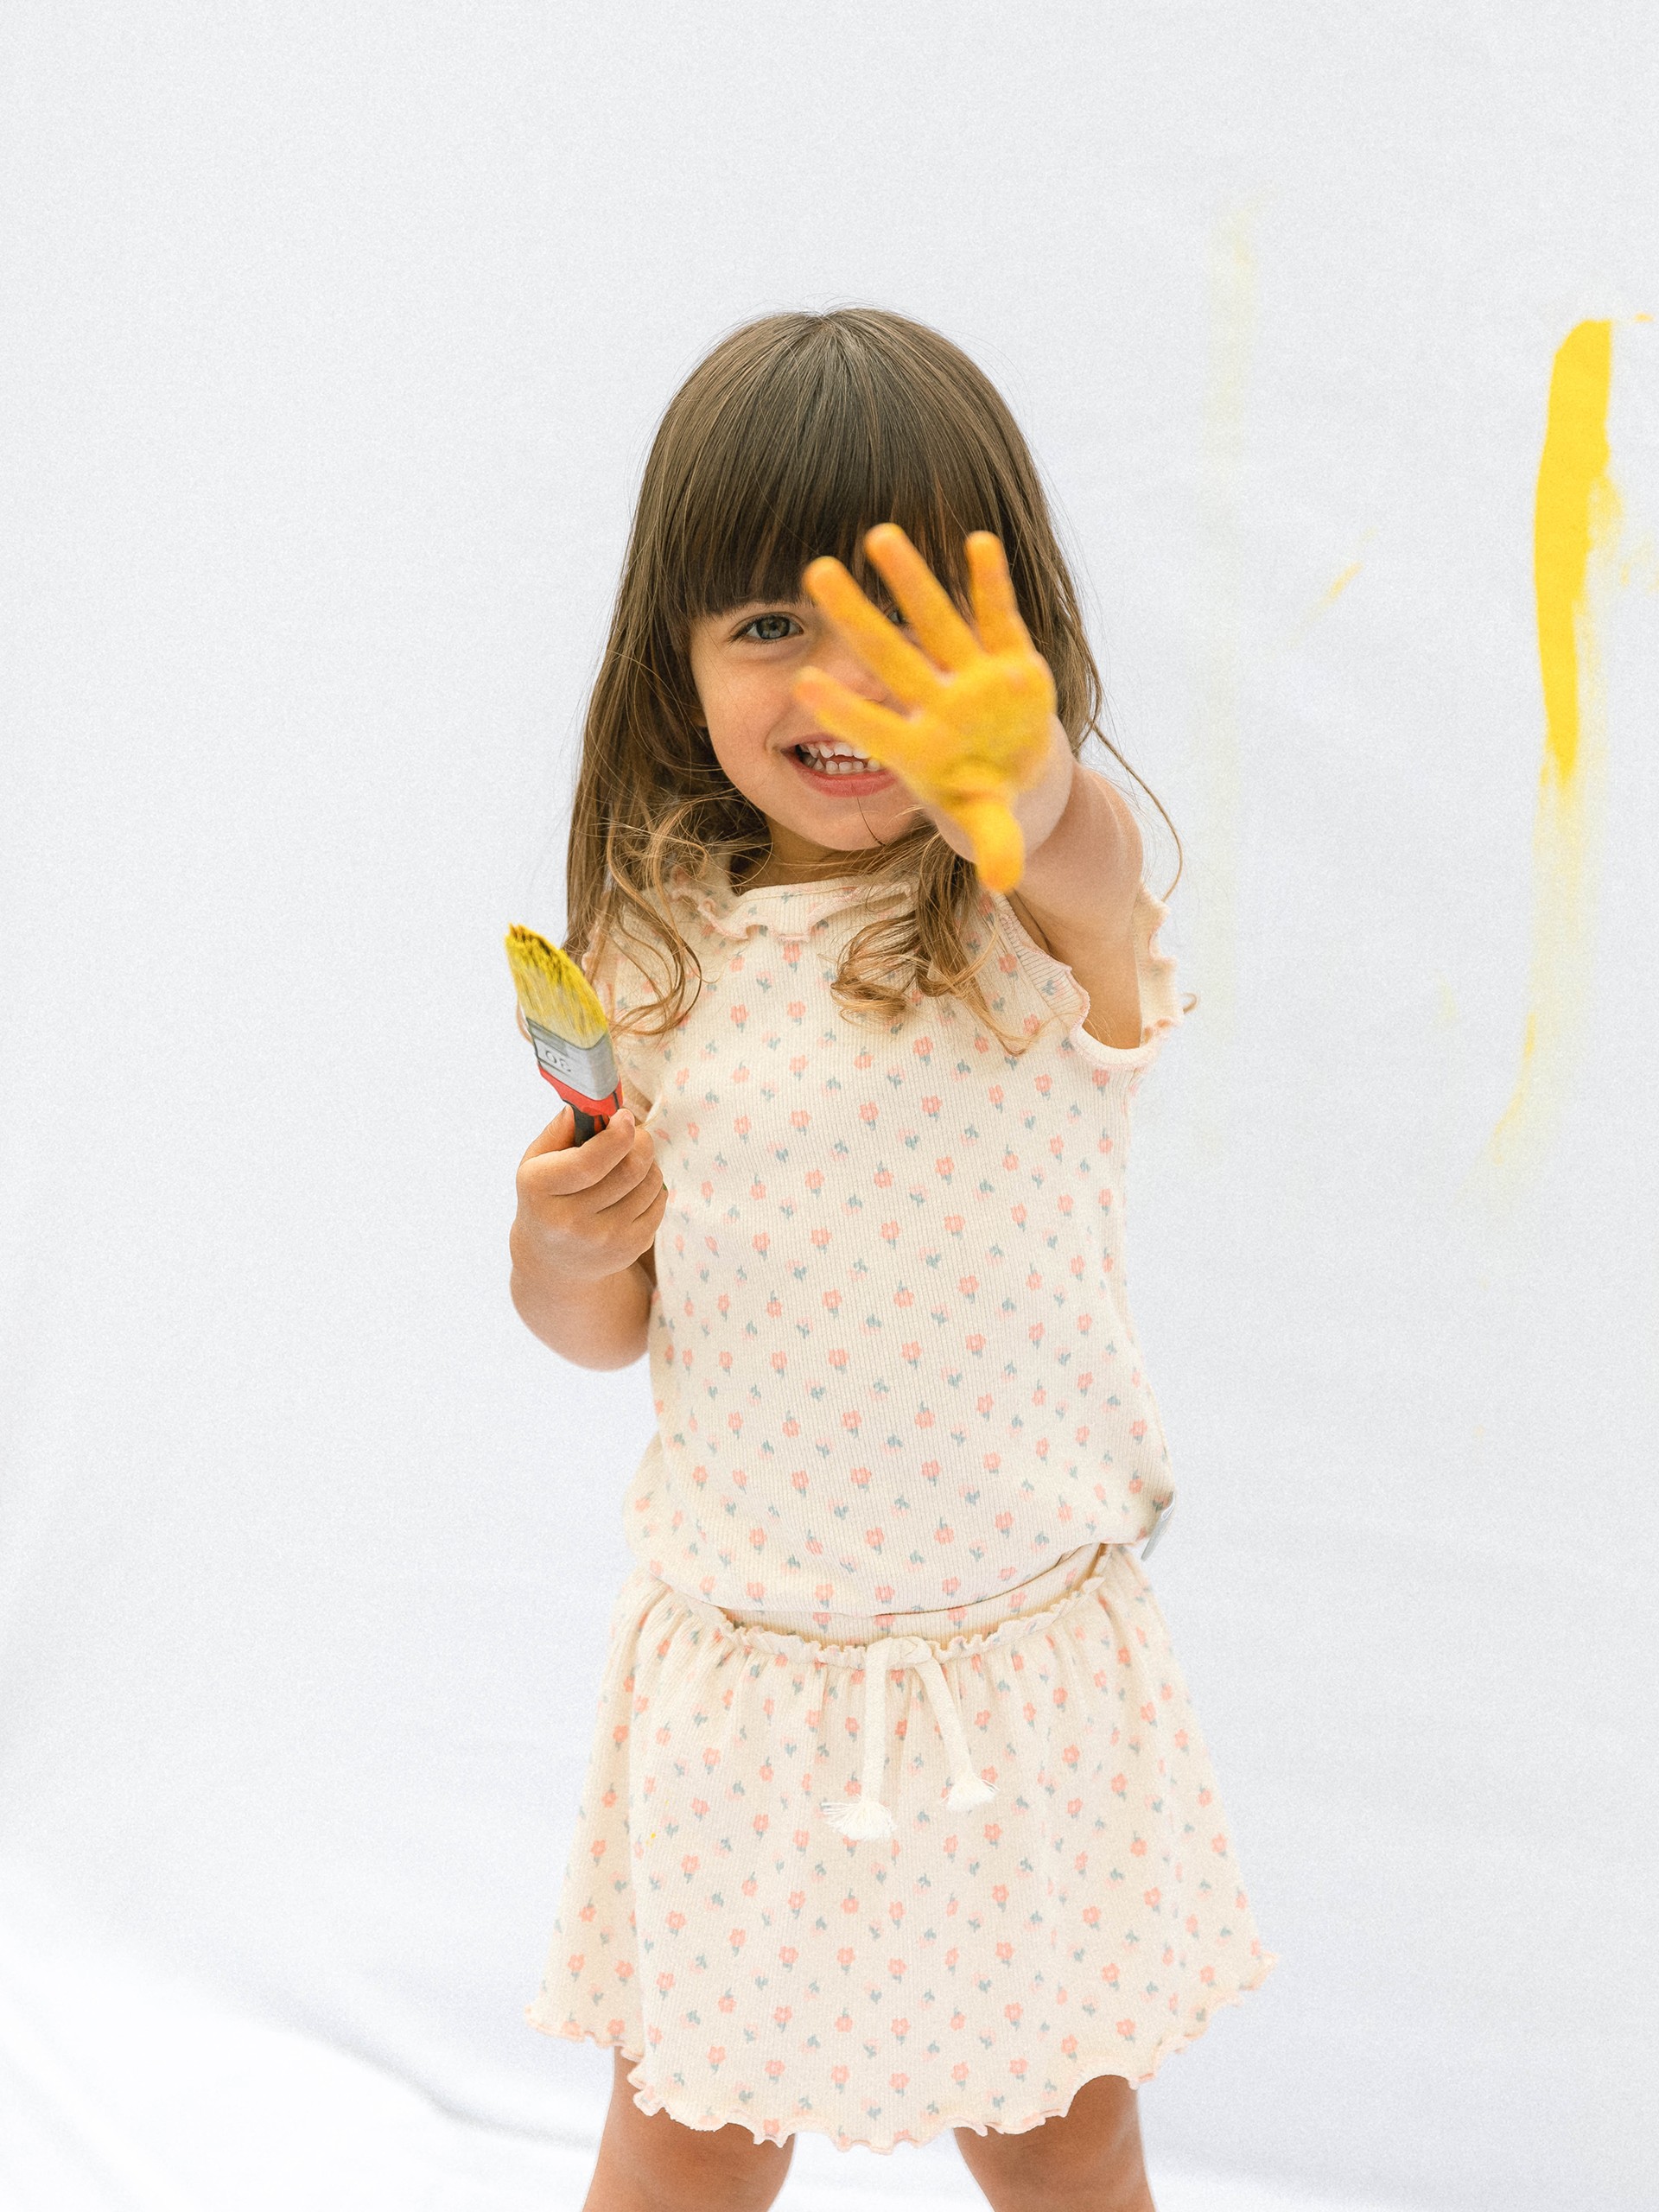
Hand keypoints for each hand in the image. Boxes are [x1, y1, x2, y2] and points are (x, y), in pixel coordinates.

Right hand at [511, 1105, 664, 1286]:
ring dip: (649, 1163)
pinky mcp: (629, 1248)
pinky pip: (659, 1203)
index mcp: (541, 1190)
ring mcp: (603, 1239)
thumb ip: (558, 1131)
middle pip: (629, 1169)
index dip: (618, 1134)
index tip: (625, 1117)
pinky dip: (654, 1187)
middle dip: (641, 1141)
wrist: (552, 1261)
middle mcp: (570, 1220)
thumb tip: (586, 1107)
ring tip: (633, 1160)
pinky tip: (635, 1187)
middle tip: (635, 1134)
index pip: (590, 1161)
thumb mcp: (536, 1163)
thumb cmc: (546, 1199)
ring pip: (649, 1184)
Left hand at [794, 525, 1057, 891]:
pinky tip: (977, 541)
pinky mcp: (1011, 662)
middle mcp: (936, 706)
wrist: (1020, 782)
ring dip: (910, 581)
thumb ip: (995, 845)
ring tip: (880, 534)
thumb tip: (1003, 882)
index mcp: (917, 750)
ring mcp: (971, 679)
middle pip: (887, 658)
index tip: (798, 685)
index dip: (840, 710)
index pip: (871, 729)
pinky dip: (990, 583)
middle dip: (856, 616)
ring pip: (934, 623)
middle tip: (814, 570)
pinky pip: (998, 618)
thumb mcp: (990, 826)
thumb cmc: (985, 801)